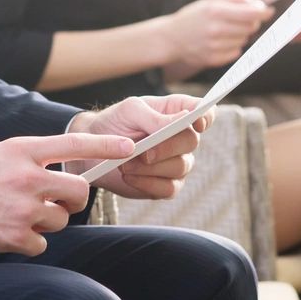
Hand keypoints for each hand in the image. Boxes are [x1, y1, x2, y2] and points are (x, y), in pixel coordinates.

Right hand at [0, 132, 133, 255]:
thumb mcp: (1, 154)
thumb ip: (32, 159)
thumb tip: (62, 172)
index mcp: (23, 150)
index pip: (73, 143)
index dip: (105, 145)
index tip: (129, 146)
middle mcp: (27, 177)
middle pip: (78, 190)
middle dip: (76, 198)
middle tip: (63, 201)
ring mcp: (23, 208)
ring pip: (61, 219)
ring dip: (47, 221)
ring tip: (18, 215)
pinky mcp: (15, 236)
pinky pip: (42, 242)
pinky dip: (30, 240)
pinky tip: (7, 231)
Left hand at [67, 94, 207, 199]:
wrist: (93, 150)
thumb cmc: (115, 123)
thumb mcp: (130, 111)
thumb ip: (155, 116)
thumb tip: (183, 119)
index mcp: (177, 112)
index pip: (205, 112)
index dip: (206, 116)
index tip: (197, 123)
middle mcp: (182, 137)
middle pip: (192, 141)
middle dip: (167, 147)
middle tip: (144, 152)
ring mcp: (177, 162)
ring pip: (179, 167)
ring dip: (150, 167)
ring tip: (125, 163)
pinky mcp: (166, 185)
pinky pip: (168, 188)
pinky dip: (147, 183)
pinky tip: (129, 176)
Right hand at [163, 0, 271, 70]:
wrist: (170, 38)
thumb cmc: (194, 16)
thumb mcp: (211, 0)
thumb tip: (258, 5)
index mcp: (215, 11)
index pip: (251, 13)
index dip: (263, 12)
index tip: (269, 11)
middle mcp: (216, 29)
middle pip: (250, 27)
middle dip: (252, 22)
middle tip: (243, 19)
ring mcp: (215, 46)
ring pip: (244, 40)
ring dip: (241, 35)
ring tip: (227, 30)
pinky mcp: (214, 60)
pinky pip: (236, 52)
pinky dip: (233, 47)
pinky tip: (221, 41)